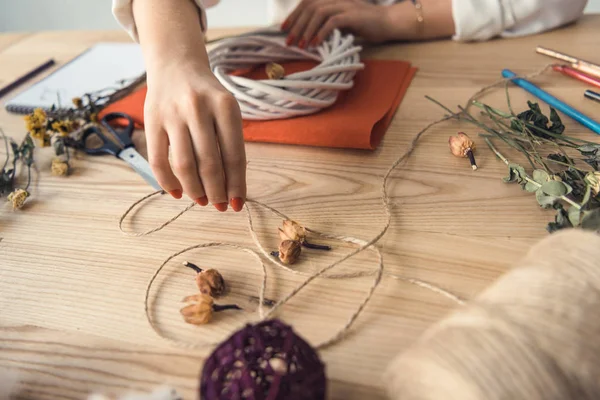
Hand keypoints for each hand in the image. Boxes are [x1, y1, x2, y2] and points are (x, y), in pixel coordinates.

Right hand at [144, 58, 246, 211]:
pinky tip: (177, 193)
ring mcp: (172, 114)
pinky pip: (157, 160)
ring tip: (202, 200)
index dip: (237, 185)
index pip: (234, 155)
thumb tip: (231, 188)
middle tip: (219, 206)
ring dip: (194, 190)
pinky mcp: (151, 120)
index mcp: (225, 106)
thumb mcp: (227, 111)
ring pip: (184, 165)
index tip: (238, 204)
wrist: (176, 65)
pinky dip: (167, 182)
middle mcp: (198, 108)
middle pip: (210, 163)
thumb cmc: (208, 97)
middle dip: (217, 191)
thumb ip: (230, 143)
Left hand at [281, 0, 392, 47]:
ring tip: (301, 45)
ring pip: (318, 12)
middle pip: (309, 7)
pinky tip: (315, 44)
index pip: (307, 3)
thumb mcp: (341, 23)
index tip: (284, 29)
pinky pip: (332, 21)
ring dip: (307, 29)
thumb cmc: (364, 25)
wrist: (387, 23)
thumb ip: (326, 25)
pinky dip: (321, 33)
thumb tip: (307, 37)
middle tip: (289, 41)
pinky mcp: (352, 15)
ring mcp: (344, 5)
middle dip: (297, 25)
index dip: (293, 15)